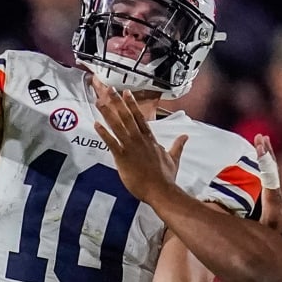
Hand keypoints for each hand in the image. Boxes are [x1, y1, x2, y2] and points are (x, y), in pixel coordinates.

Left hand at [92, 75, 184, 200]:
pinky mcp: (123, 158)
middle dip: (118, 102)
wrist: (161, 191)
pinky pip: (111, 143)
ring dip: (108, 113)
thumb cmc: (167, 177)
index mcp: (150, 140)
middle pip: (127, 117)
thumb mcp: (174, 159)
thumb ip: (178, 146)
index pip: (140, 118)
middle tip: (110, 90)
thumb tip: (185, 136)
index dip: (132, 104)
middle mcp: (140, 140)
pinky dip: (104, 133)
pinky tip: (96, 124)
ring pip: (118, 126)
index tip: (127, 93)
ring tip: (100, 102)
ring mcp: (131, 148)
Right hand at [254, 134, 281, 232]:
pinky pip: (269, 169)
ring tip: (261, 137)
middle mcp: (275, 191)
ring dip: (266, 151)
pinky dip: (266, 156)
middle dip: (266, 154)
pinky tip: (261, 146)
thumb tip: (234, 223)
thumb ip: (251, 227)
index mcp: (272, 201)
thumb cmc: (272, 231)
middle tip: (260, 139)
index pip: (269, 179)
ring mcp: (275, 187)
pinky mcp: (272, 186)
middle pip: (271, 169)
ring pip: (271, 166)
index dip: (265, 165)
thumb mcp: (262, 231)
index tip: (261, 150)